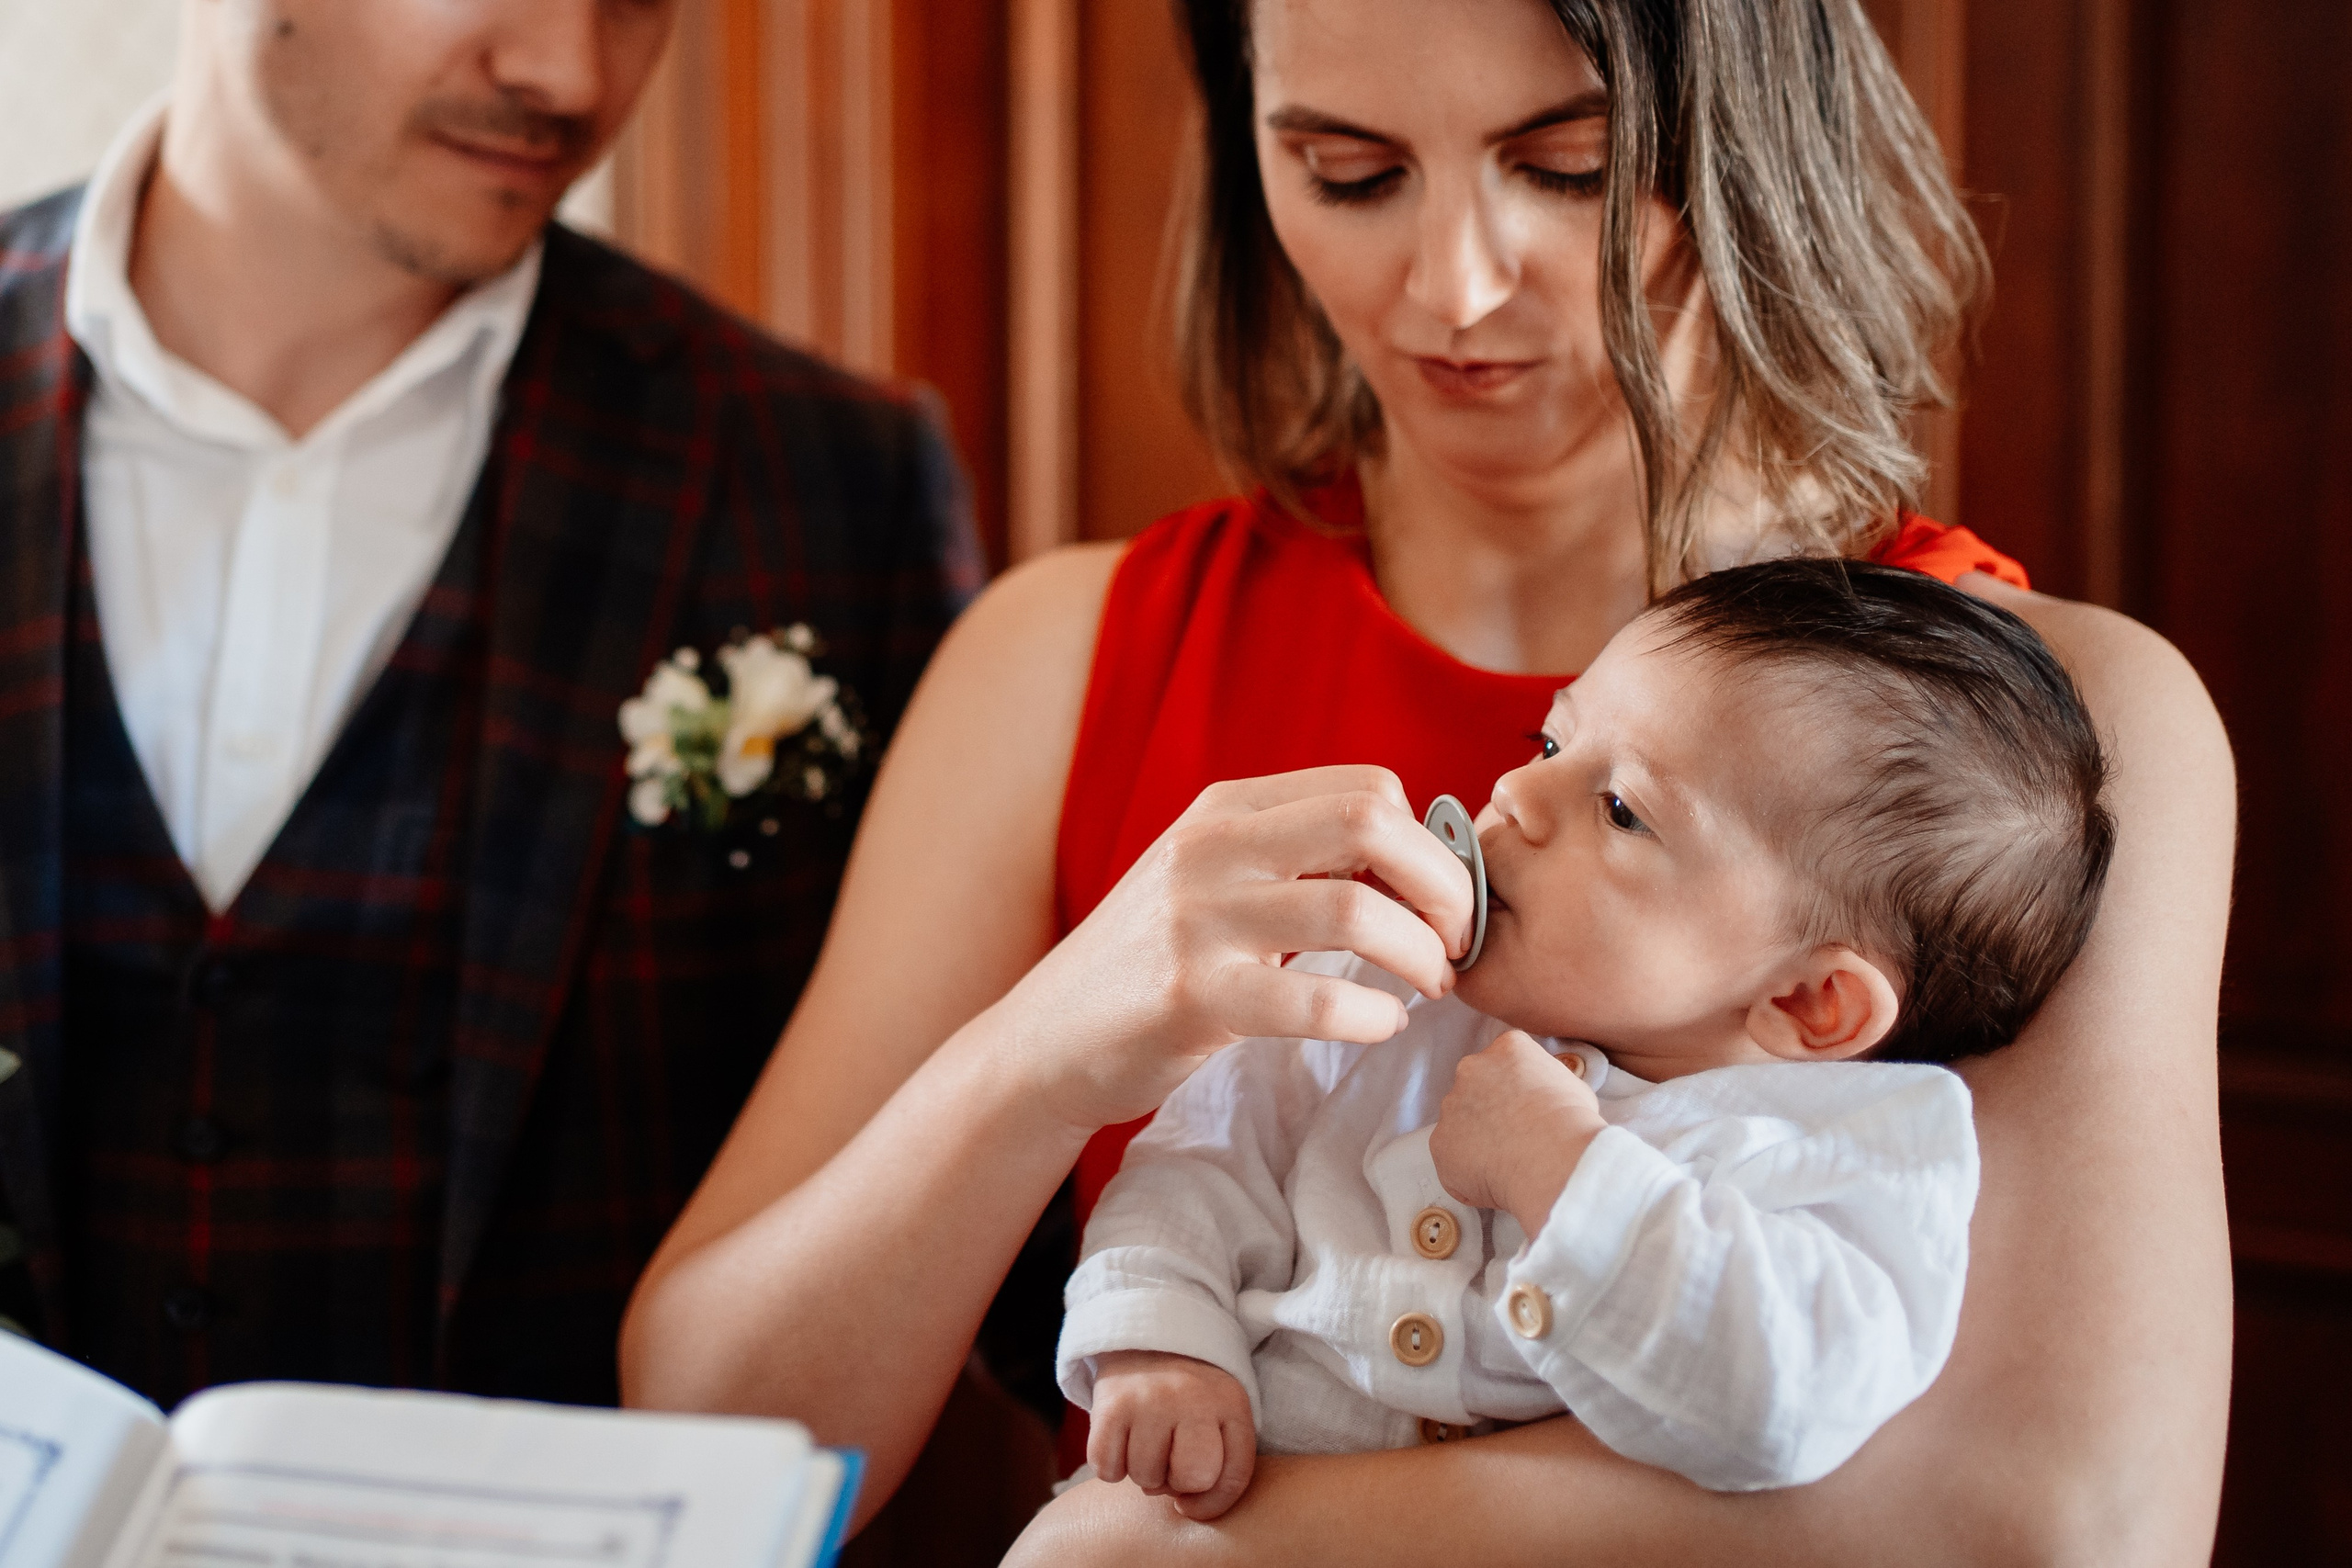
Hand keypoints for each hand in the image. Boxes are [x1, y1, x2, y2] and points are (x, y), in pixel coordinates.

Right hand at [1002, 767, 1475, 1131]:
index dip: (1430, 842)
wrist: (1048, 1038)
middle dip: (1444, 884)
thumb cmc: (1153, 963)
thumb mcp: (1212, 878)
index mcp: (1226, 809)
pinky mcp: (1193, 998)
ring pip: (1356, 911)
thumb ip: (1292, 855)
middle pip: (1372, 823)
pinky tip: (1380, 1025)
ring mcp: (1198, 921)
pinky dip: (1373, 1017)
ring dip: (1420, 955)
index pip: (1368, 787)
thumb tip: (1417, 859)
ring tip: (1430, 985)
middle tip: (1457, 939)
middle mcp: (1211, 848)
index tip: (1439, 897)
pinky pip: (1317, 1001)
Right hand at [1088, 1350, 1258, 1520]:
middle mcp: (1193, 1397)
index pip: (1232, 1478)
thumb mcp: (1222, 1419)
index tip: (1196, 1492)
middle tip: (1169, 1458)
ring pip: (1145, 1478)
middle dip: (1178, 1482)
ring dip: (1143, 1472)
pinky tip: (1122, 1439)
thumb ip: (1223, 1471)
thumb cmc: (1190, 1397)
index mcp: (1230, 1403)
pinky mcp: (1110, 1405)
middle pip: (1192, 1479)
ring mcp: (1150, 1399)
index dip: (1212, 1501)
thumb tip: (1185, 1509)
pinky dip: (1111, 1465)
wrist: (1145, 1341)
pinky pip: (1107, 1469)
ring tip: (1147, 1440)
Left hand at [1430, 1030, 1606, 1237]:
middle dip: (1490, 1110)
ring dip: (1477, 1140)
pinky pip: (1452, 1158)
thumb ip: (1547, 1084)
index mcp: (1508, 1048)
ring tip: (1508, 1163)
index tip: (1526, 1109)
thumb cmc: (1572, 1124)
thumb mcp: (1572, 1086)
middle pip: (1476, 1088)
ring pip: (1460, 1124)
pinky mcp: (1440, 1141)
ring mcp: (1451, 1105)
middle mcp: (1472, 1069)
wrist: (1552, 1158)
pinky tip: (1494, 1179)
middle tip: (1515, 1137)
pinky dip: (1467, 1170)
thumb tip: (1546, 1099)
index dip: (1516, 1089)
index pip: (1504, 1062)